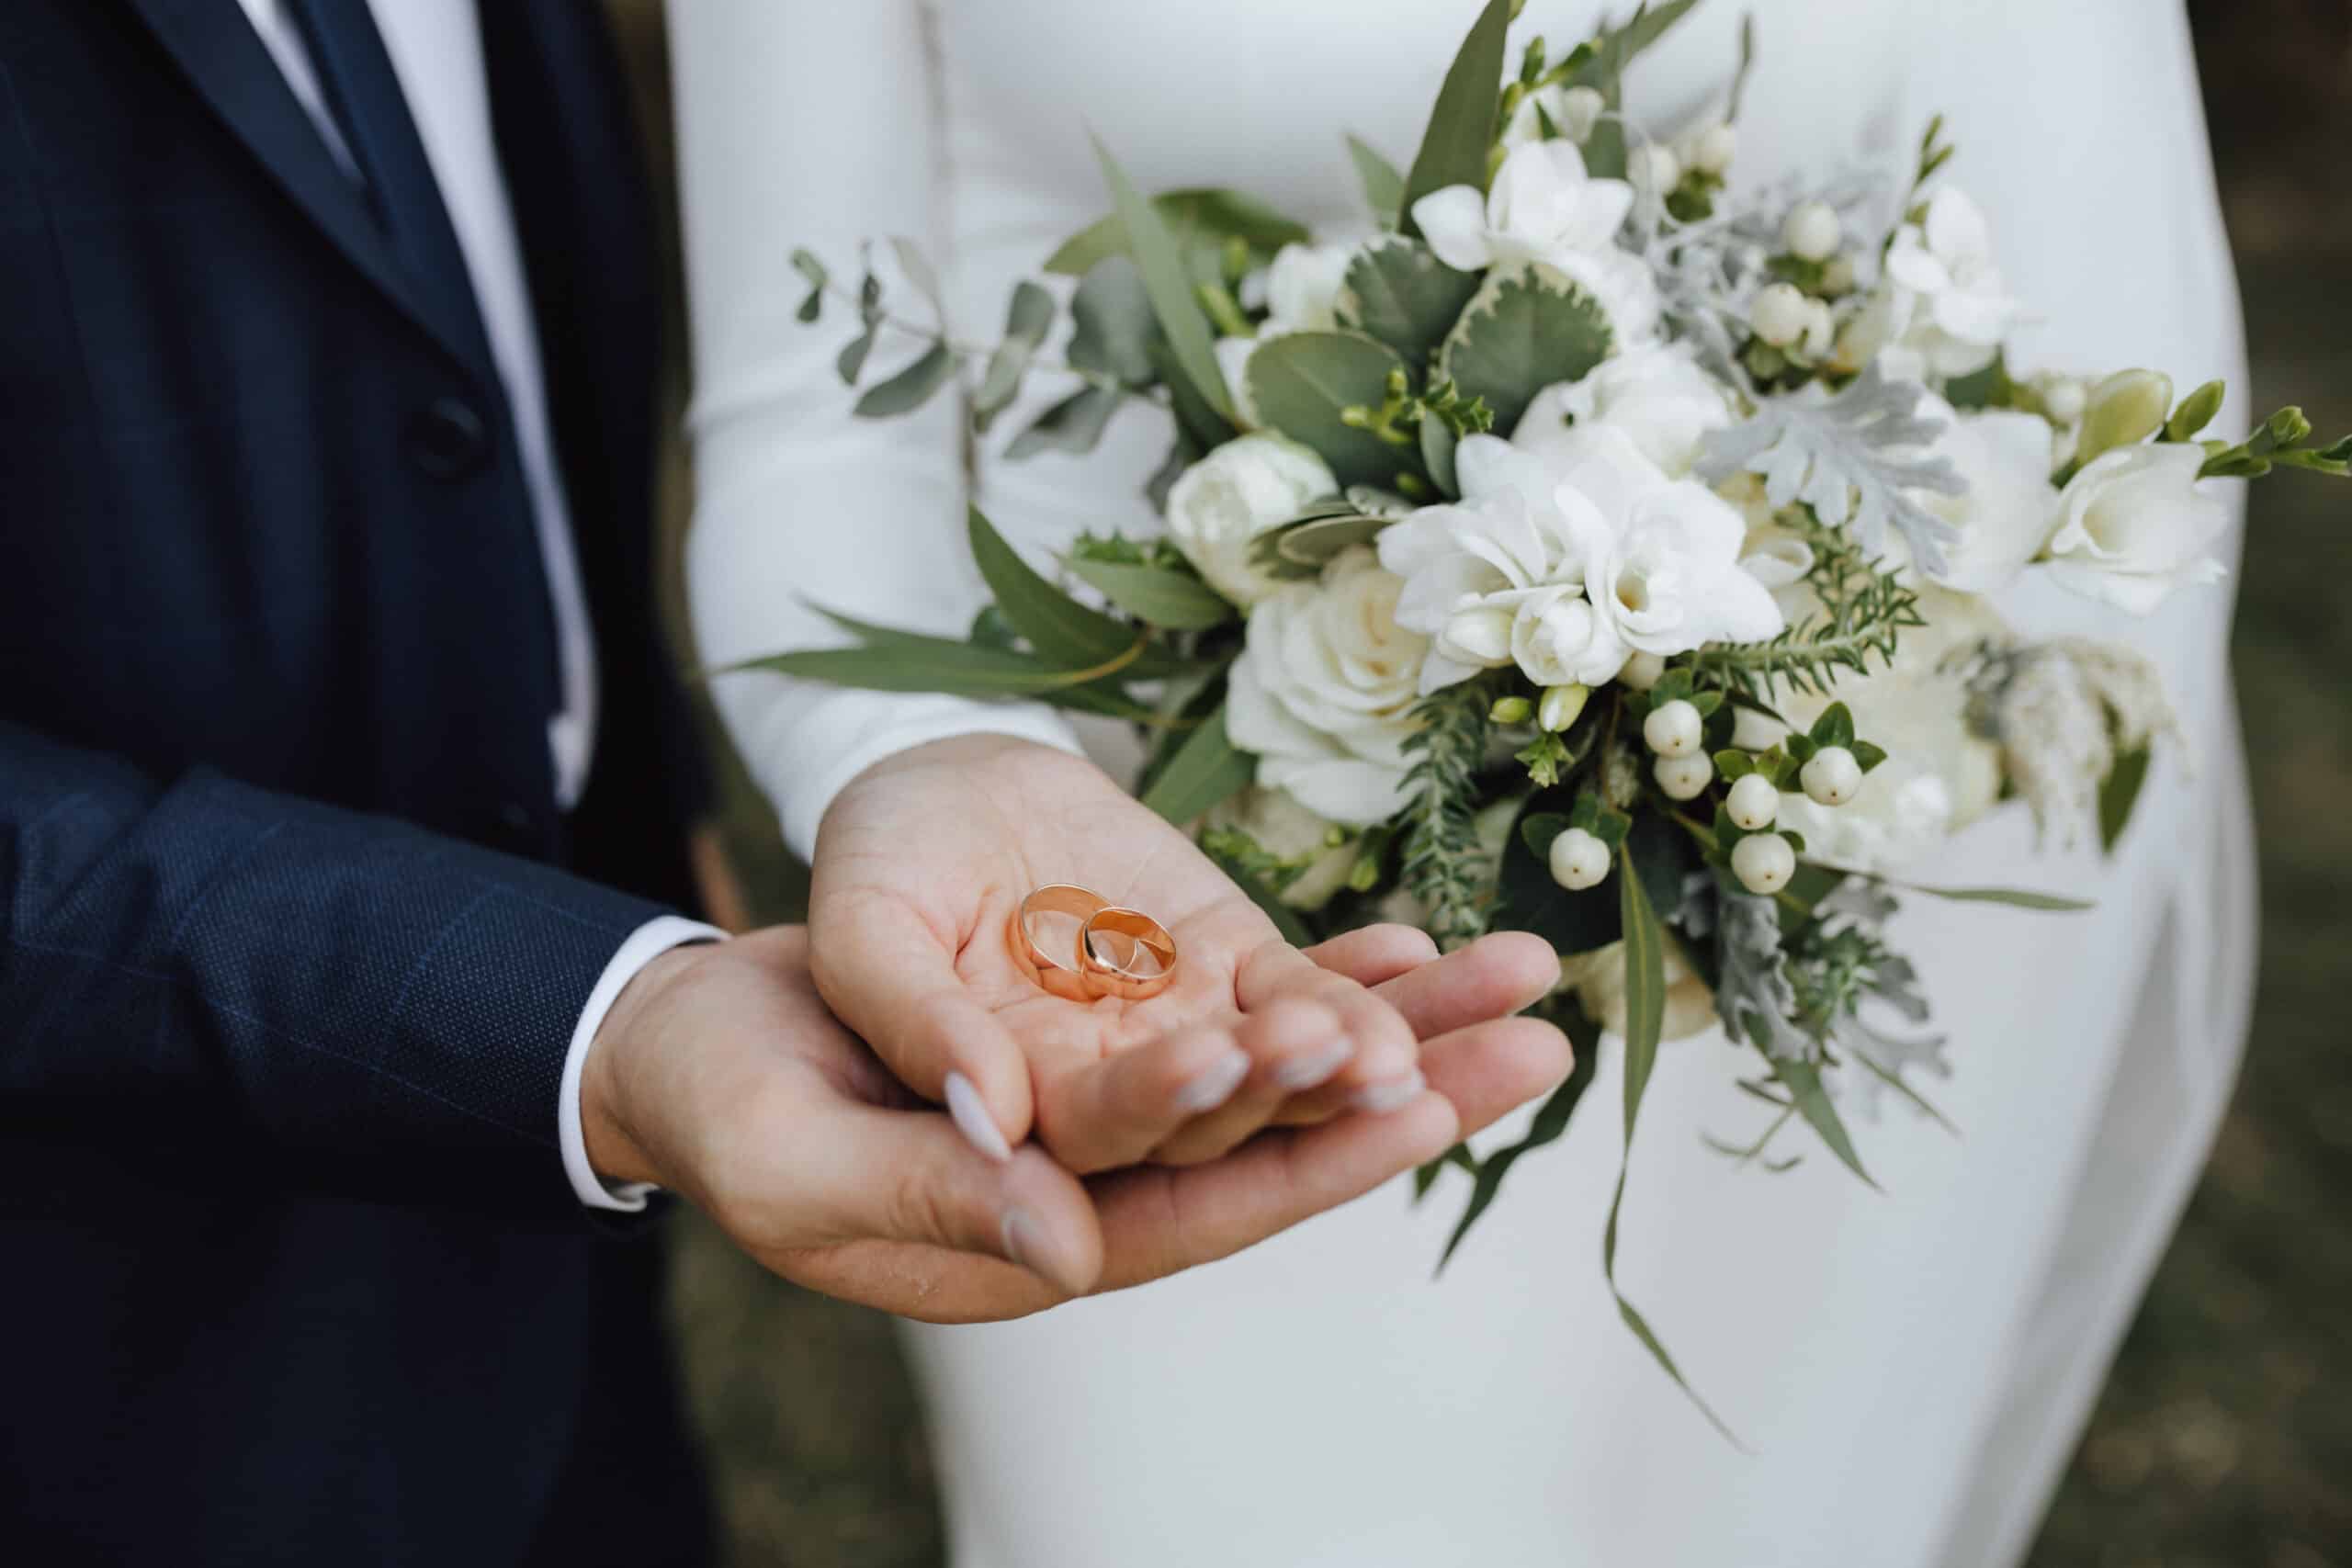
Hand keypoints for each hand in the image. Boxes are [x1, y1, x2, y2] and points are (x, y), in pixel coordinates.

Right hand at [580, 924, 1568, 1319]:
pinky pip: (1242, 994)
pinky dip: (1330, 968)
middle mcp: (1111, 1168)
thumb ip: (932, 1197)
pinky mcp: (1120, 1009)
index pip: (1194, 1206)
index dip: (1297, 1158)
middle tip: (1531, 1047)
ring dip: (1408, 1021)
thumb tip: (1067, 1247)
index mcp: (1041, 1233)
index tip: (1400, 1098)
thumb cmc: (734, 1107)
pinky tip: (1415, 940)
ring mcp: (1124, 1081)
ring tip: (1527, 977)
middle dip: (1403, 1089)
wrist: (710, 1023)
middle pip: (1279, 1136)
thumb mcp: (804, 1163)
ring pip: (1286, 1059)